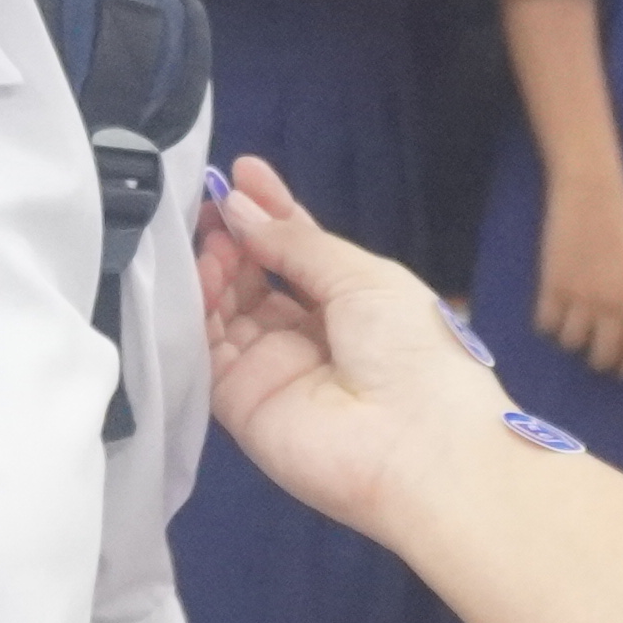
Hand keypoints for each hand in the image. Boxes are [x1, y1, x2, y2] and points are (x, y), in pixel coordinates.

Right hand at [197, 150, 531, 533]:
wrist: (422, 449)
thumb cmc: (414, 352)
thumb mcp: (363, 276)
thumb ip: (296, 243)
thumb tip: (241, 208)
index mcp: (353, 305)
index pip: (297, 252)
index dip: (270, 213)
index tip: (240, 173)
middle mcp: (310, 338)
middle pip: (256, 279)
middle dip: (235, 237)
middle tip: (212, 201)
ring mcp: (273, 371)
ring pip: (226, 312)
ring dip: (215, 269)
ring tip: (211, 238)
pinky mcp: (241, 404)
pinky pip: (208, 352)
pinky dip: (200, 312)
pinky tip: (204, 273)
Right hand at [535, 177, 622, 378]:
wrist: (592, 196)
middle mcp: (612, 305)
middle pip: (603, 354)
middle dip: (601, 361)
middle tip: (597, 359)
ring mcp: (580, 297)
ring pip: (572, 342)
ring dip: (574, 341)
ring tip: (574, 331)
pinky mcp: (552, 286)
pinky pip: (546, 323)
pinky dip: (549, 324)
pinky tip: (553, 316)